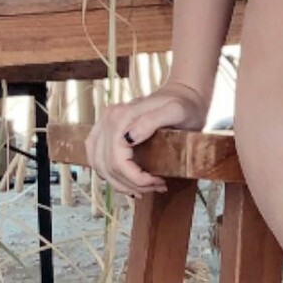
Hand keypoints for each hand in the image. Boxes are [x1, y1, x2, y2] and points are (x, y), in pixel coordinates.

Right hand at [85, 81, 209, 196]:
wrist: (184, 94)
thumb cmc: (185, 105)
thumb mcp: (176, 112)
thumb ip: (151, 122)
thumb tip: (128, 140)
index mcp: (120, 117)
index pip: (117, 161)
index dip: (136, 179)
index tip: (158, 182)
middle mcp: (107, 119)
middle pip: (107, 166)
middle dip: (131, 183)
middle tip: (156, 187)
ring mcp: (104, 124)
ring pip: (99, 165)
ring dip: (119, 182)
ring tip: (144, 188)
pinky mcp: (106, 130)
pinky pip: (97, 158)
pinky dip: (109, 173)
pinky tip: (126, 180)